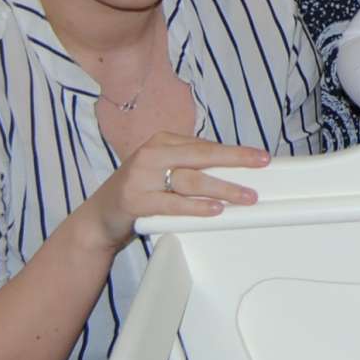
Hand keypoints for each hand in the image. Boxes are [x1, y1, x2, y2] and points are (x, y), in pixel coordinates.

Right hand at [76, 133, 268, 248]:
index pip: (204, 145)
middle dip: (235, 160)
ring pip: (191, 180)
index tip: (259, 156)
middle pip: (201, 155)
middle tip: (260, 164)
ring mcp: (142, 176)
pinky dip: (196, 207)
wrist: (99, 217)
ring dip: (222, 188)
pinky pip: (173, 203)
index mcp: (161, 142)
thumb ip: (188, 166)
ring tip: (245, 196)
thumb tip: (230, 169)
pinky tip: (215, 209)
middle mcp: (151, 154)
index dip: (234, 151)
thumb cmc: (138, 192)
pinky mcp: (136, 200)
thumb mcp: (162, 171)